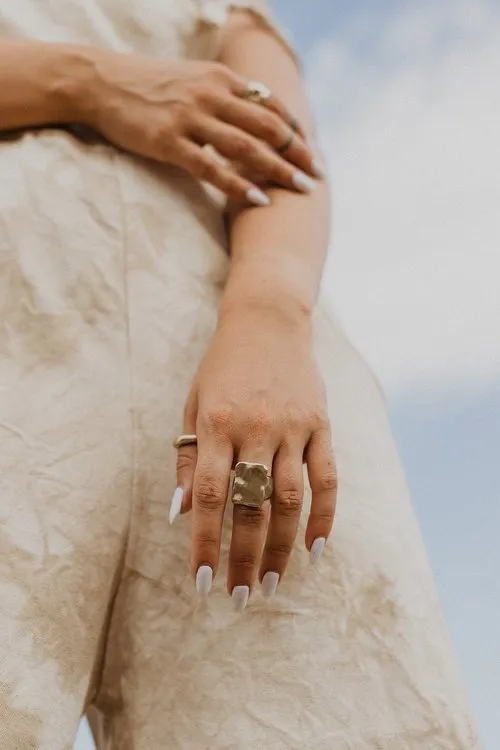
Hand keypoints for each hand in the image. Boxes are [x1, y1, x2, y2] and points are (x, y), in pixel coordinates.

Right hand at [80, 51, 320, 203]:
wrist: (100, 82)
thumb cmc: (149, 85)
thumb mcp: (193, 79)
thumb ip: (225, 96)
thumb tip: (256, 115)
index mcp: (221, 79)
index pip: (271, 106)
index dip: (295, 132)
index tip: (312, 155)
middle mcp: (212, 95)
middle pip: (268, 127)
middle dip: (297, 154)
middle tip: (317, 178)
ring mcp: (191, 118)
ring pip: (246, 147)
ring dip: (278, 170)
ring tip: (300, 191)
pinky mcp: (170, 141)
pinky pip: (212, 167)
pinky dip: (238, 185)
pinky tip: (258, 199)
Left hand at [172, 304, 336, 607]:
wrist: (267, 321)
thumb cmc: (222, 367)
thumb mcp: (194, 405)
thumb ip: (189, 459)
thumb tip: (181, 513)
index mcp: (216, 425)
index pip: (211, 496)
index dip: (206, 543)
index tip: (202, 581)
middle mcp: (256, 429)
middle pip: (251, 507)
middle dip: (243, 557)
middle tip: (239, 597)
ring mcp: (294, 427)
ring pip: (289, 500)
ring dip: (281, 548)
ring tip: (271, 584)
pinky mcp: (322, 424)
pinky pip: (327, 479)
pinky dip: (325, 517)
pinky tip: (316, 550)